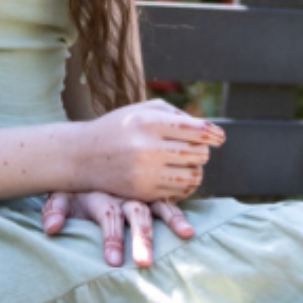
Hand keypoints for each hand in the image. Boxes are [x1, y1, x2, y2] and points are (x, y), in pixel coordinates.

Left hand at [42, 190, 195, 266]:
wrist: (90, 152)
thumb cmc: (77, 183)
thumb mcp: (62, 192)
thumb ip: (55, 207)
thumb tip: (50, 227)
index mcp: (103, 194)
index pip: (108, 217)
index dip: (111, 239)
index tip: (114, 262)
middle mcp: (125, 192)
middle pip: (136, 214)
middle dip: (141, 238)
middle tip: (145, 263)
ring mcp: (141, 191)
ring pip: (158, 205)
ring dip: (172, 220)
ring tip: (186, 234)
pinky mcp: (153, 193)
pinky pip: (169, 201)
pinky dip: (178, 213)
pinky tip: (190, 227)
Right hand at [77, 98, 222, 201]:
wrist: (83, 155)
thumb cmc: (119, 128)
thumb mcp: (143, 109)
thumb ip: (176, 114)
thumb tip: (209, 130)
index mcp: (149, 122)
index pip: (197, 130)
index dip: (214, 134)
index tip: (219, 137)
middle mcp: (148, 147)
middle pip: (198, 153)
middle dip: (203, 151)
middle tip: (197, 149)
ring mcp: (145, 172)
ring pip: (193, 175)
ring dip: (197, 170)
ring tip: (189, 163)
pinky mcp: (143, 192)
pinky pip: (180, 191)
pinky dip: (185, 185)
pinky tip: (178, 176)